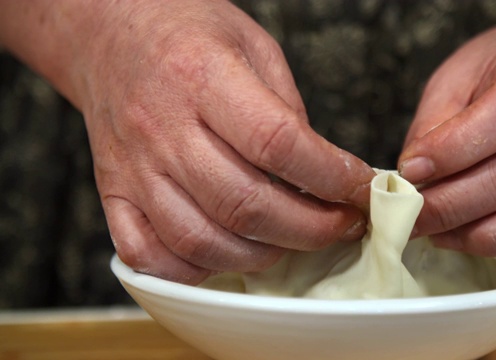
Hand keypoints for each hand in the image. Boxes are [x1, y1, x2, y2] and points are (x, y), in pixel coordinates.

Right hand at [77, 0, 373, 282]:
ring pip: (201, 240)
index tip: (360, 189)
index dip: (330, 176)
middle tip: (341, 225)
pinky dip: (193, 271)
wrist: (110, 34)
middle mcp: (164, 128)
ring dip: (262, 255)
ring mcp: (134, 168)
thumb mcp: (253, 45)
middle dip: (311, 229)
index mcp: (204, 77)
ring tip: (292, 240)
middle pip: (245, 205)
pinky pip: (147, 255)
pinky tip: (226, 255)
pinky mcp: (113, 193)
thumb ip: (286, 110)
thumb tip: (320, 174)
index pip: (278, 143)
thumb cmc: (186, 34)